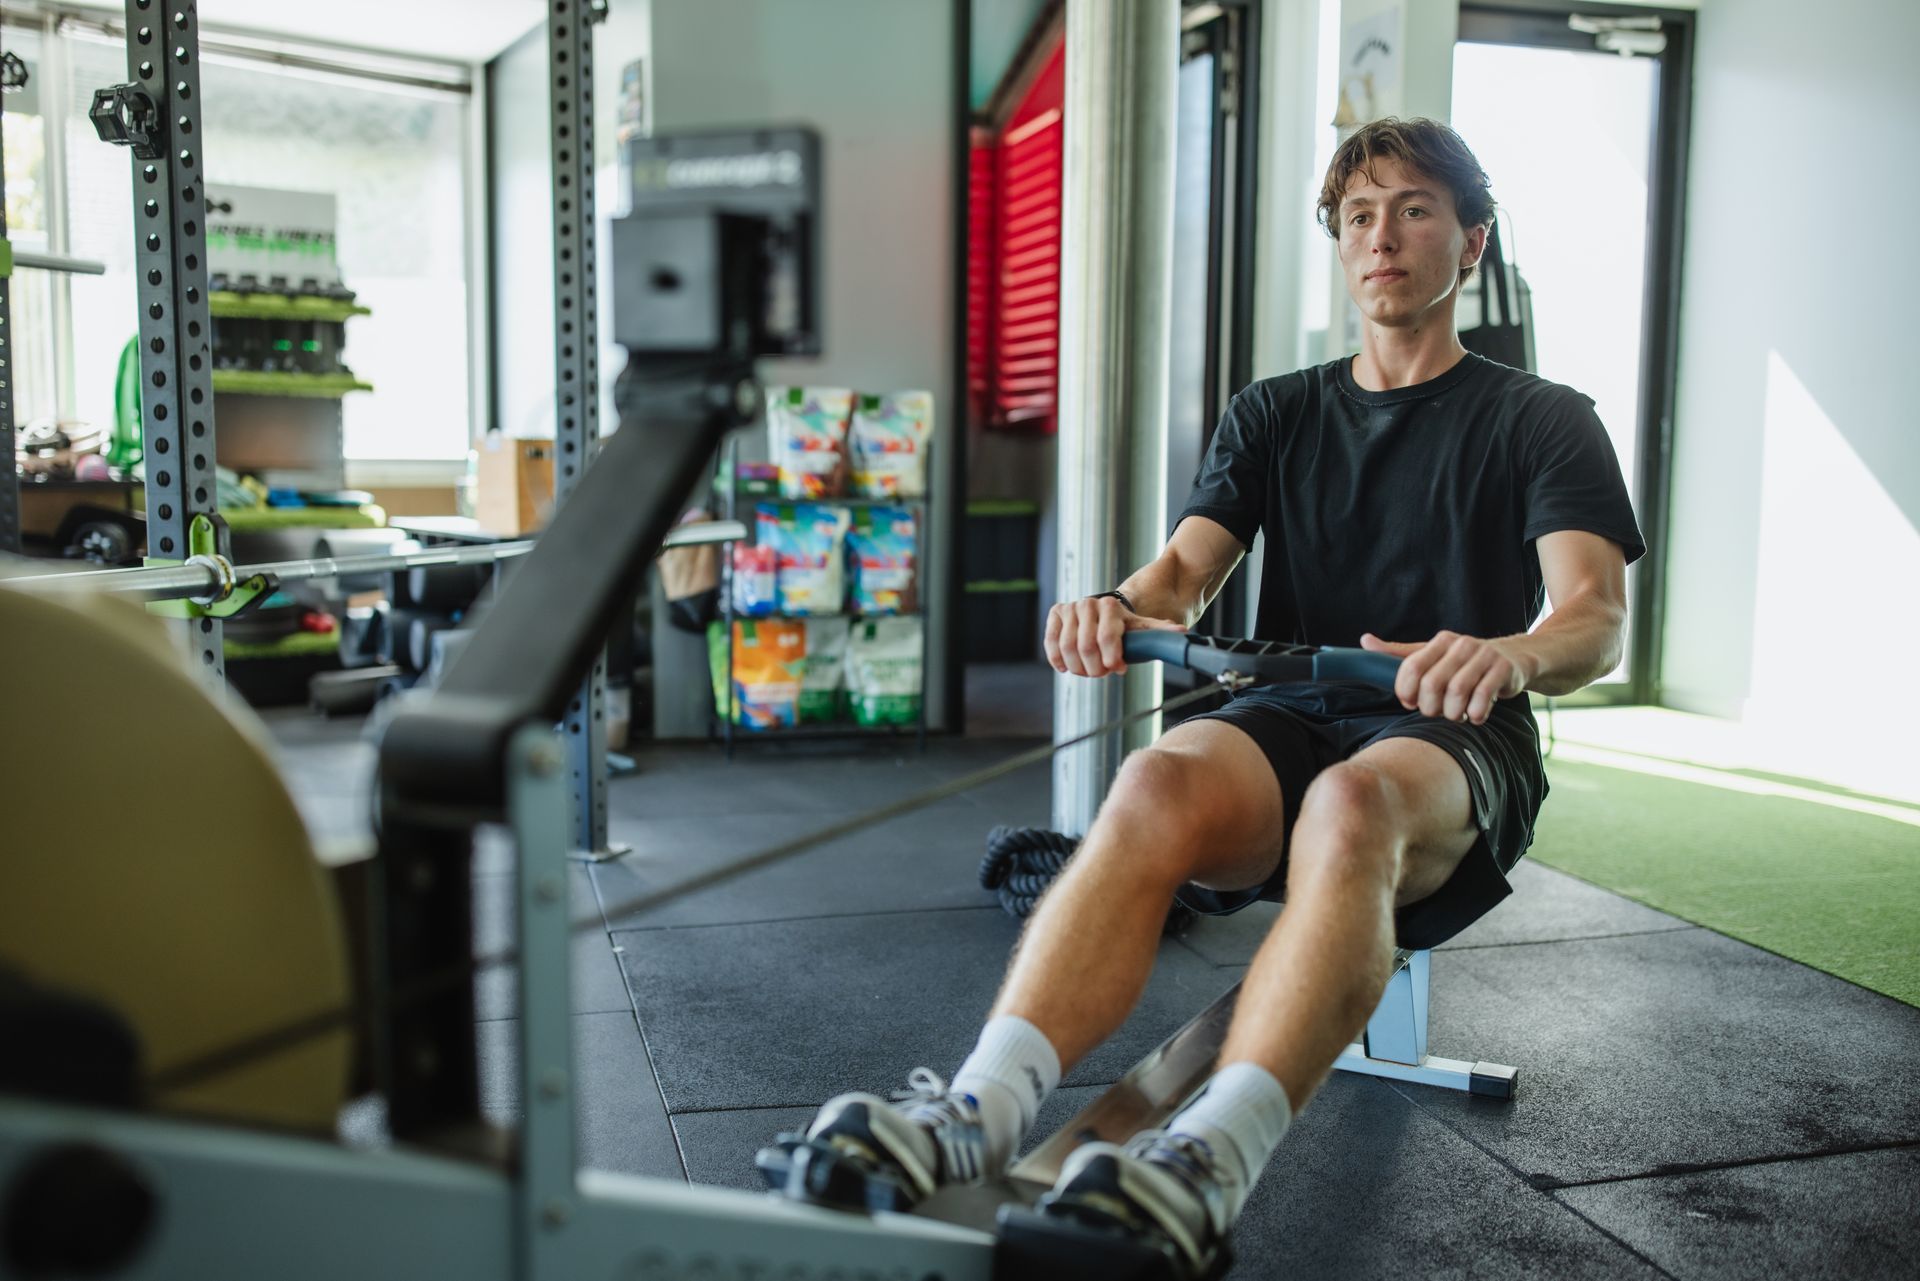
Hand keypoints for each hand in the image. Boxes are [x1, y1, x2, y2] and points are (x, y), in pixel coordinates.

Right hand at [1045, 595, 1185, 676]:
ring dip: (1078, 667)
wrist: (1105, 615)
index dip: (1112, 660)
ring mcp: (1070, 608)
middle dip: (1095, 667)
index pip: (1107, 638)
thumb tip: (1183, 633)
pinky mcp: (1056, 614)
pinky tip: (1066, 667)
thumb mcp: (1144, 629)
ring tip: (1088, 671)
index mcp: (1111, 607)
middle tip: (1102, 673)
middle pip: (1086, 646)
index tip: (1119, 669)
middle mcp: (1088, 604)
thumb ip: (1160, 632)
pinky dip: (1057, 659)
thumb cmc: (1126, 627)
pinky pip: (1051, 642)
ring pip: (1067, 648)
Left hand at [1358, 630, 1536, 724]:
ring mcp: (1484, 656)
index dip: (1406, 692)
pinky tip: (1475, 716)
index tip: (1410, 703)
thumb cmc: (1466, 662)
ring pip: (1457, 691)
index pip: (1411, 668)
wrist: (1514, 658)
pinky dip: (1475, 713)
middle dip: (1429, 707)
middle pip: (1432, 684)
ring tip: (1456, 715)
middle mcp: (1461, 645)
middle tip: (1436, 713)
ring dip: (1453, 712)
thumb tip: (1365, 641)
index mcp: (1440, 642)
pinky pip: (1483, 697)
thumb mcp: (1433, 655)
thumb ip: (1400, 654)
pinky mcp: (1503, 670)